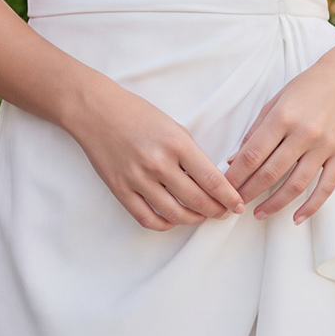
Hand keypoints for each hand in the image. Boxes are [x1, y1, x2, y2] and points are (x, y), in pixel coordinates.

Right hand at [71, 80, 246, 231]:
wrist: (96, 111)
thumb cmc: (137, 114)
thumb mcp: (173, 126)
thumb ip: (190, 154)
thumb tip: (210, 181)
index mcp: (176, 143)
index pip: (211, 179)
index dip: (229, 197)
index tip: (238, 205)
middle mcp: (158, 163)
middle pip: (197, 200)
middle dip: (216, 211)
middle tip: (224, 213)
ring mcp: (137, 179)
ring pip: (174, 214)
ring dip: (193, 219)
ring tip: (200, 216)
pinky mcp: (120, 190)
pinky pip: (147, 219)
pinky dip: (164, 224)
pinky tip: (173, 218)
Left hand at [223, 51, 334, 223]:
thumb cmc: (308, 86)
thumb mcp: (276, 100)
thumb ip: (255, 130)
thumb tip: (233, 159)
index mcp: (283, 117)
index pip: (253, 154)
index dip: (235, 175)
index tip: (223, 188)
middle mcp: (304, 133)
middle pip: (270, 173)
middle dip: (248, 192)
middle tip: (235, 205)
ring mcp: (325, 146)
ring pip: (296, 185)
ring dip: (274, 204)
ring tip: (258, 214)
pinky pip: (326, 187)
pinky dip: (311, 206)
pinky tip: (296, 218)